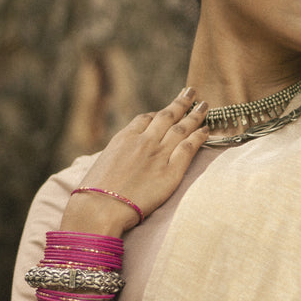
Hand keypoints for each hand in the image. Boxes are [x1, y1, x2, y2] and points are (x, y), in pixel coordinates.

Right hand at [60, 88, 209, 234]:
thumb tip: (119, 160)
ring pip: (181, 128)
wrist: (99, 208)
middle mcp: (143, 141)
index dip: (158, 113)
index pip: (145, 119)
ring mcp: (158, 155)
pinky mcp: (170, 172)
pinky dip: (199, 137)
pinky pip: (189, 148)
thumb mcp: (101, 164)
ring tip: (204, 105)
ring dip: (194, 115)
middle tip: (191, 92)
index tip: (167, 111)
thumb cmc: (94, 192)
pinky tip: (206, 130)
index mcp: (124, 138)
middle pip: (166, 116)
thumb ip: (116, 156)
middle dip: (180, 103)